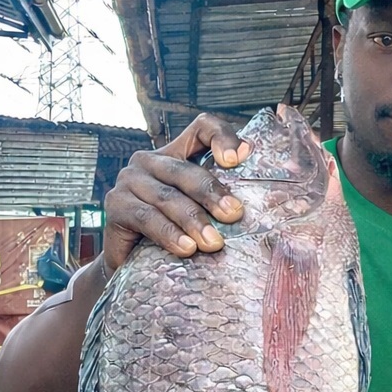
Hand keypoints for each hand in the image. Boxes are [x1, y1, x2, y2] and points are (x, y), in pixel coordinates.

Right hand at [102, 113, 251, 275]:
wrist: (134, 263)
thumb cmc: (178, 234)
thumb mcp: (205, 213)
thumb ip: (227, 201)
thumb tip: (276, 205)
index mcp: (177, 153)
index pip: (202, 128)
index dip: (222, 137)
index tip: (237, 160)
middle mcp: (151, 161)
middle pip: (186, 170)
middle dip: (212, 194)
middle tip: (235, 214)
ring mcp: (130, 181)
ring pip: (168, 197)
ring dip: (194, 220)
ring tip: (214, 243)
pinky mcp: (116, 205)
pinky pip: (147, 218)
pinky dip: (169, 234)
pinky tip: (187, 249)